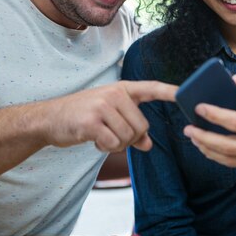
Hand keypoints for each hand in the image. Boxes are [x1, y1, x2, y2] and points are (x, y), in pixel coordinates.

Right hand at [37, 80, 176, 151]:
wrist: (49, 118)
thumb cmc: (83, 116)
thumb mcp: (109, 115)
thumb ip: (131, 128)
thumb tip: (148, 145)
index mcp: (122, 89)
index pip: (152, 88)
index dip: (170, 91)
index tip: (186, 93)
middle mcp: (114, 94)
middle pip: (142, 126)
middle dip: (130, 138)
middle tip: (111, 135)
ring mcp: (102, 106)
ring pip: (128, 136)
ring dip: (116, 144)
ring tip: (101, 136)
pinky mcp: (91, 122)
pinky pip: (113, 143)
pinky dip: (105, 148)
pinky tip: (94, 141)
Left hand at [183, 75, 235, 167]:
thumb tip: (235, 82)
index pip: (235, 123)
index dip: (214, 115)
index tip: (199, 108)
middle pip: (226, 147)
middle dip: (204, 138)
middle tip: (188, 128)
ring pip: (230, 160)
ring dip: (209, 150)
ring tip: (195, 139)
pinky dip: (222, 157)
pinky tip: (212, 148)